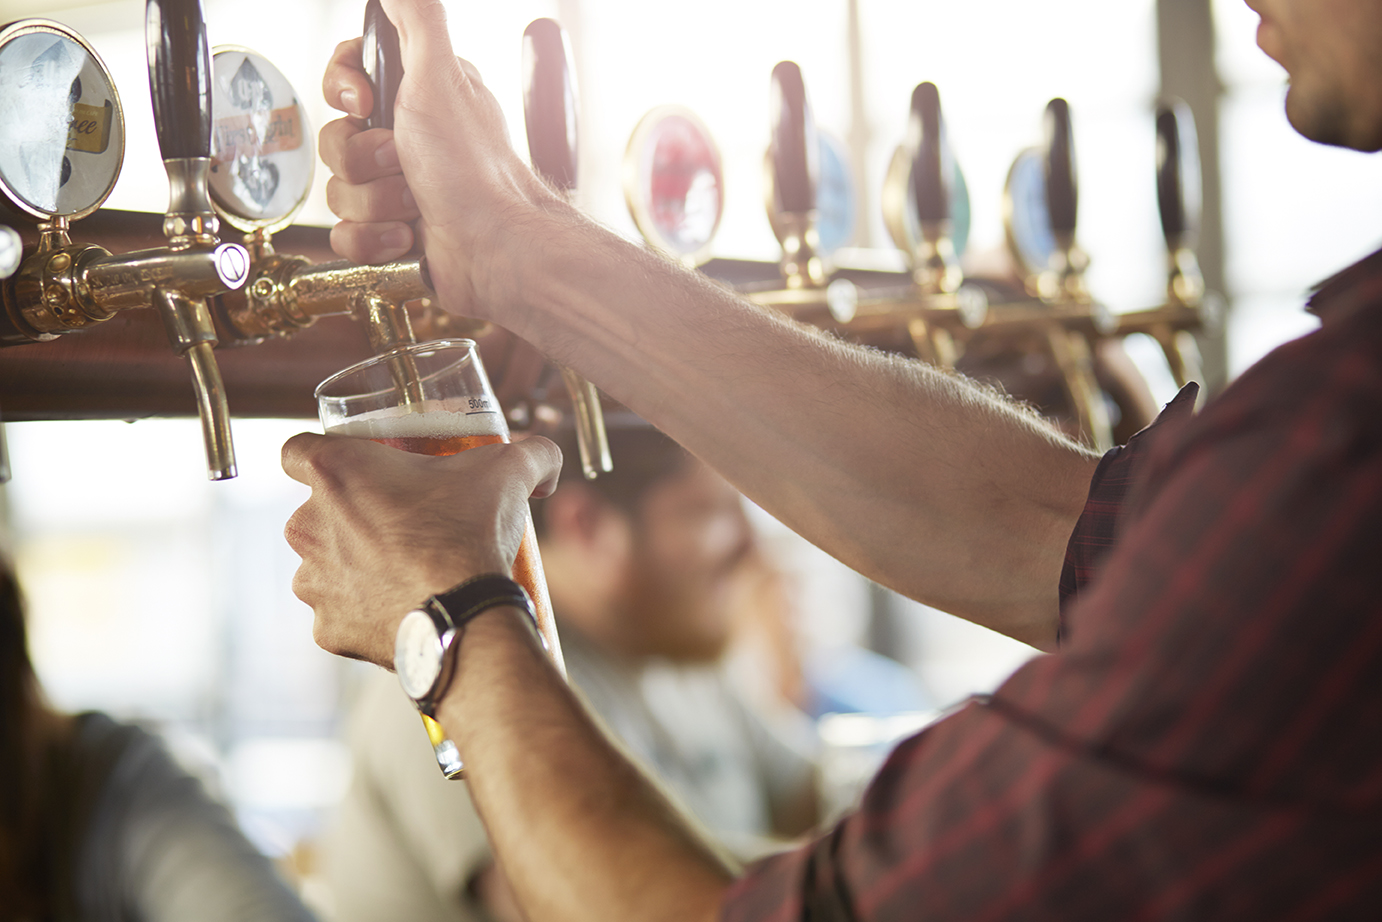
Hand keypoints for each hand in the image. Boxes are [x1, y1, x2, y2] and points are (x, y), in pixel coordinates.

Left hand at [281, 433, 560, 666]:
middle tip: (402, 521)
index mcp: (334, 473)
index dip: (321, 455)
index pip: (295, 449)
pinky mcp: (328, 628)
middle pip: (314, 511)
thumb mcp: (506, 472)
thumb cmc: (470, 535)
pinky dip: (366, 610)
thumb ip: (528, 452)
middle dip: (351, 516)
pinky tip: (403, 605)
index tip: (354, 466)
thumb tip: (546, 457)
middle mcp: (307, 525)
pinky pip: (340, 613)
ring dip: (355, 565)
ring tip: (405, 568)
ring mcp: (313, 582)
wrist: (466, 618)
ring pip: (324, 565)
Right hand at [317, 0, 563, 319]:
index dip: (343, 92)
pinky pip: (347, 235)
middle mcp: (409, 140)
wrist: (495, 249)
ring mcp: (399, 189)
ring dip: (374, 203)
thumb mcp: (441, 75)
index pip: (347, 79)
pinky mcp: (393, 233)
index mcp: (418, 97)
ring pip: (339, 190)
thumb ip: (415, 19)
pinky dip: (373, 239)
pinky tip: (407, 237)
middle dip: (364, 160)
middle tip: (404, 164)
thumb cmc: (473, 169)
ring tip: (415, 206)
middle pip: (336, 138)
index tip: (363, 104)